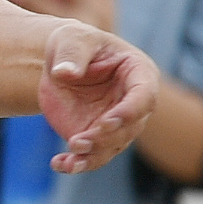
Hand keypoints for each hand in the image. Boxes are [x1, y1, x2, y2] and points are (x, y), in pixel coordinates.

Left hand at [35, 22, 157, 172]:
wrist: (61, 62)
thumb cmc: (75, 44)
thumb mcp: (73, 39)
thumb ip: (72, 54)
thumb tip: (64, 72)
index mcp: (139, 74)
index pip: (144, 97)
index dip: (129, 111)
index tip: (107, 121)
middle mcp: (133, 103)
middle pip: (129, 128)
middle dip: (105, 138)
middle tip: (78, 141)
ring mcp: (116, 122)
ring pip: (112, 146)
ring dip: (91, 156)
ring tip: (69, 158)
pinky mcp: (96, 135)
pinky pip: (92, 155)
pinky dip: (76, 163)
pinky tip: (58, 165)